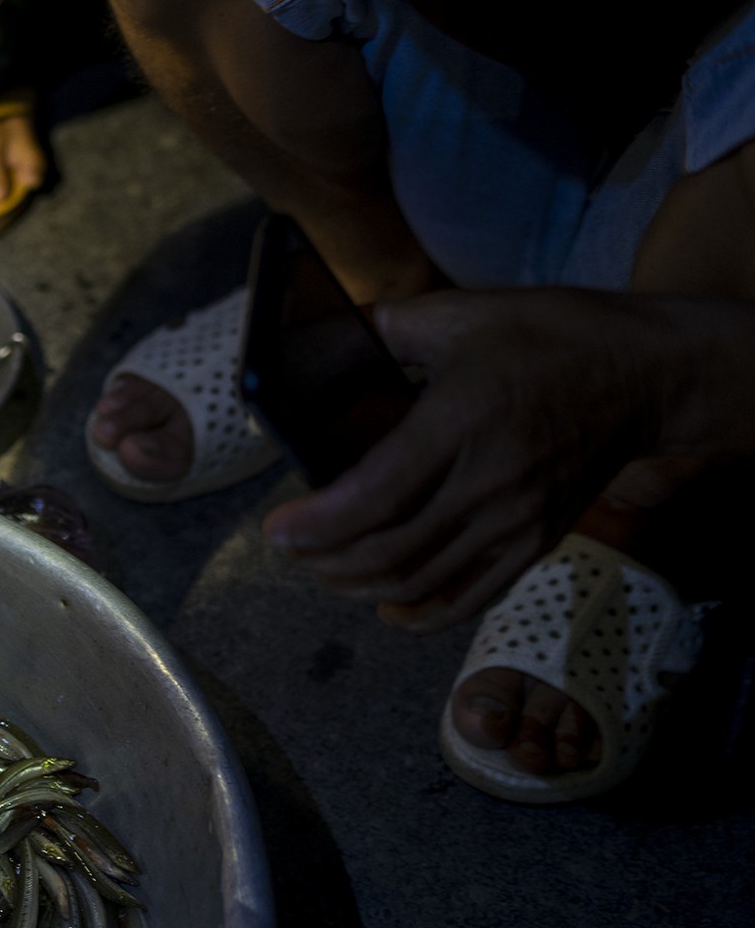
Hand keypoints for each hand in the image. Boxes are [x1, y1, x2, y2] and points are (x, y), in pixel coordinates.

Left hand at [262, 288, 674, 630]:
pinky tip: (384, 605)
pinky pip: (468, 599)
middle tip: (289, 547)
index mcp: (461, 422)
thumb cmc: (555, 338)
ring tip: (322, 569)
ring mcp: (515, 522)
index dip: (314, 526)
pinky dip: (418, 613)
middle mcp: (487, 483)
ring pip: (418, 582)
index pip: (372, 498)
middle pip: (385, 551)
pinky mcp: (534, 544)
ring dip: (356, 586)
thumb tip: (317, 334)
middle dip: (322, 560)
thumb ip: (384, 327)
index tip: (276, 528)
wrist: (650, 376)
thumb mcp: (465, 314)